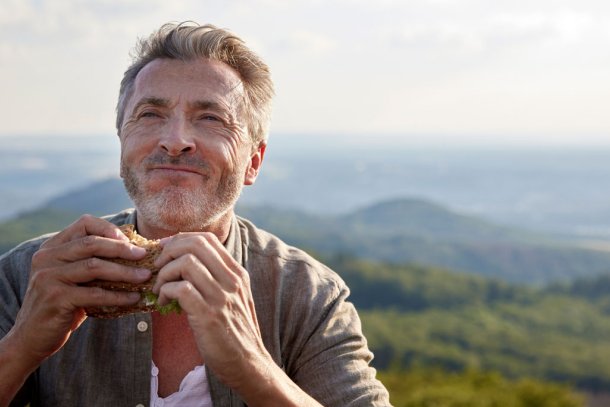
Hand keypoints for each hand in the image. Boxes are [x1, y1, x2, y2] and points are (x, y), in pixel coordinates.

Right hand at [9, 215, 150, 366]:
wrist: (32, 337)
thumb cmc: (61, 305)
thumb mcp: (72, 278)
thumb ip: (91, 262)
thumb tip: (135, 252)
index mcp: (52, 247)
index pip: (84, 224)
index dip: (110, 229)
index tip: (130, 241)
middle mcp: (47, 257)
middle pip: (92, 243)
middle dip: (122, 248)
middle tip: (144, 255)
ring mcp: (49, 277)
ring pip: (95, 267)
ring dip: (125, 272)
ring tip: (145, 276)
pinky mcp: (56, 298)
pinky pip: (95, 294)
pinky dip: (118, 296)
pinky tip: (133, 298)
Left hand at [152, 232, 323, 405]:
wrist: (248, 363)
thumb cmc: (235, 332)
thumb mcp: (234, 298)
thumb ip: (218, 278)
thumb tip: (187, 263)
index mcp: (237, 273)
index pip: (207, 239)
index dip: (180, 239)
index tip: (166, 251)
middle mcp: (232, 280)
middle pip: (195, 244)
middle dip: (169, 251)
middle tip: (158, 267)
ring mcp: (221, 297)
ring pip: (186, 263)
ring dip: (164, 273)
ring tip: (160, 288)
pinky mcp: (209, 315)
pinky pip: (181, 288)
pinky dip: (165, 291)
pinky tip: (163, 302)